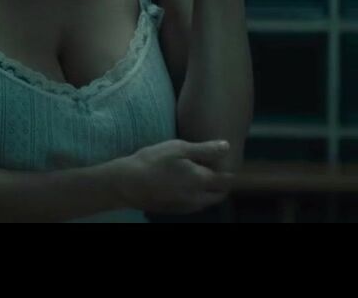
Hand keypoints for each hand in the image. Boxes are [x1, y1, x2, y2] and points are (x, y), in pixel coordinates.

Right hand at [113, 139, 234, 214]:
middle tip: (218, 172)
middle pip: (219, 195)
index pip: (226, 181)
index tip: (229, 164)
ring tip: (202, 179)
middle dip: (222, 185)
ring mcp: (186, 207)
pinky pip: (194, 206)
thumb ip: (205, 149)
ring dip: (209, 192)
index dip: (230, 173)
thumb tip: (227, 146)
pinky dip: (197, 197)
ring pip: (207, 202)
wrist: (127, 184)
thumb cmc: (152, 161)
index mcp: (202, 181)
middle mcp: (198, 198)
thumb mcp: (178, 148)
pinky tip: (186, 187)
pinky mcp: (175, 210)